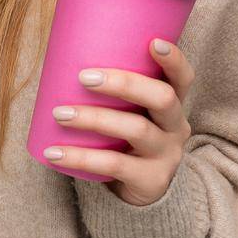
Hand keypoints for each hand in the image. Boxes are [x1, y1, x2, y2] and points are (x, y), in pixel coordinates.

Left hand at [45, 38, 195, 206]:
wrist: (138, 195)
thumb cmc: (124, 141)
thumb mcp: (129, 115)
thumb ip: (113, 93)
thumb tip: (61, 58)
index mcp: (172, 105)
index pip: (182, 78)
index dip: (174, 60)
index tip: (154, 42)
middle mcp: (176, 127)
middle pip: (163, 98)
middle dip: (124, 83)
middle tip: (84, 77)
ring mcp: (166, 155)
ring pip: (136, 129)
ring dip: (94, 118)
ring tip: (60, 114)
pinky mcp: (151, 180)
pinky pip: (114, 165)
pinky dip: (81, 158)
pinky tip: (54, 153)